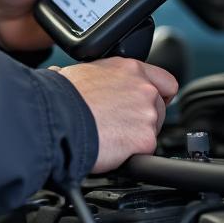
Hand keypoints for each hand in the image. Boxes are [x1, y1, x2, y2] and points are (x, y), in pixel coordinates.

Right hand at [53, 57, 177, 171]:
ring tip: (110, 136)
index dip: (160, 94)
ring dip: (136, 136)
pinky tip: (112, 148)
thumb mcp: (74, 72)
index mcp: (128, 69)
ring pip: (152, 130)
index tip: (149, 103)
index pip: (165, 81)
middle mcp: (143, 88)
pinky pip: (144, 151)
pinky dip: (131, 154)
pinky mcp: (146, 140)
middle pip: (160, 108)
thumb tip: (64, 74)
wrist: (58, 119)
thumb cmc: (61, 97)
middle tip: (120, 125)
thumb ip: (88, 75)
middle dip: (143, 118)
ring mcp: (147, 114)